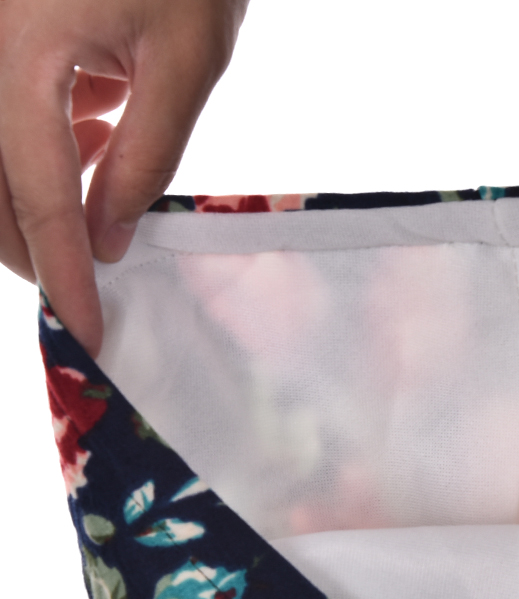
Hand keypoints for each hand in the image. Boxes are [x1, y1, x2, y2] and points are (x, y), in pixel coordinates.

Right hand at [0, 0, 247, 355]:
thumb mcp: (187, 58)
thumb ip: (145, 154)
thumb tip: (110, 237)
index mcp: (20, 45)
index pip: (37, 191)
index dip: (62, 269)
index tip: (86, 327)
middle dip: (30, 242)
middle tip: (79, 286)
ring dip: (34, 197)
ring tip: (92, 219)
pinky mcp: (8, 38)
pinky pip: (6, 112)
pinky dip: (44, 142)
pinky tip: (93, 138)